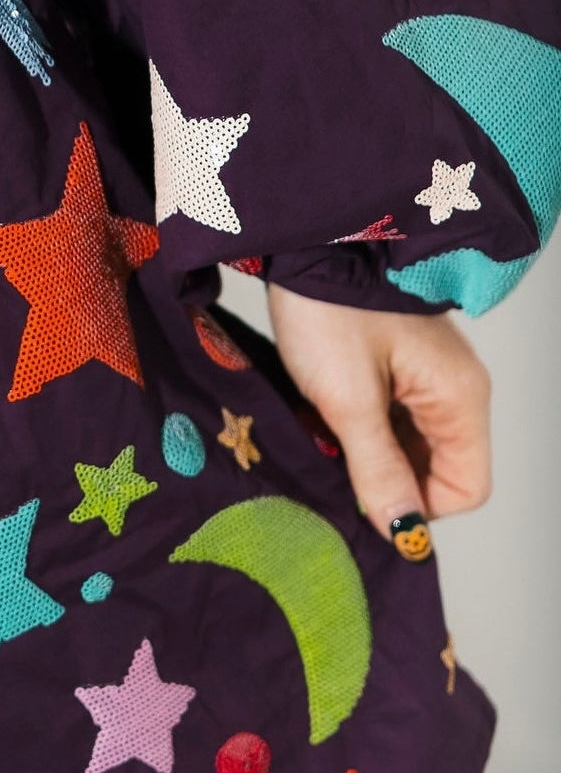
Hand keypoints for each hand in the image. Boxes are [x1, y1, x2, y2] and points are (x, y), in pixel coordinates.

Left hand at [265, 284, 490, 541]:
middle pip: (436, 469)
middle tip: (333, 461)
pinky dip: (357, 426)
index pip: (466, 487)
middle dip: (385, 477)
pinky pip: (389, 418)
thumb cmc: (329, 309)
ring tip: (321, 432)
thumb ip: (377, 468)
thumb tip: (403, 529)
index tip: (364, 495)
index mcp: (459, 397)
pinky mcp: (397, 365)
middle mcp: (454, 390)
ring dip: (365, 452)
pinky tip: (320, 413)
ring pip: (408, 446)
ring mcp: (427, 376)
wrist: (305, 243)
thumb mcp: (348, 399)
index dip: (418, 505)